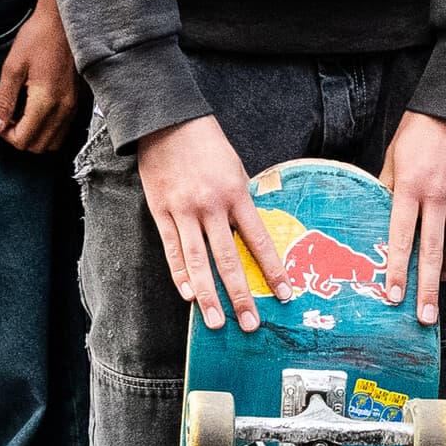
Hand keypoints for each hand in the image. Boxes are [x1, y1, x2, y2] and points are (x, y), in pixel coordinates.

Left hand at [0, 0, 82, 152]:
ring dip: (33, 135)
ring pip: (53, 142)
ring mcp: (74, 106)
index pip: (23, 140)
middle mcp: (64, 108)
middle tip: (4, 116)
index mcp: (46, 101)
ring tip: (20, 114)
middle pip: (38, 146)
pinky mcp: (78, 101)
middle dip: (17, 137)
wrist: (64, 21)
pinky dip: (46, 128)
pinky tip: (34, 109)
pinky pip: (63, 129)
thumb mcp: (12, 67)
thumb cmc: (38, 37)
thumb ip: (3, 101)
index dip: (3, 134)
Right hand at [139, 115, 279, 331]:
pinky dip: (180, 274)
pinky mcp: (160, 211)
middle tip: (250, 324)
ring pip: (198, 262)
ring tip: (216, 322)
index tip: (284, 295)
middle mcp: (211, 206)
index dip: (272, 270)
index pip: (259, 241)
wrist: (167, 121)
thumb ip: (241, 202)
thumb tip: (248, 235)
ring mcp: (183, 211)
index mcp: (237, 194)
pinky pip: (172, 250)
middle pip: (229, 259)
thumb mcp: (235, 168)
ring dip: (208, 296)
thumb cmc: (207, 144)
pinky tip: (189, 295)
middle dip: (240, 295)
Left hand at [379, 110, 445, 325]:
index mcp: (409, 188)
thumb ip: (387, 188)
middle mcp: (436, 196)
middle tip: (426, 317)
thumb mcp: (394, 156)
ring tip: (444, 283)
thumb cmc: (420, 129)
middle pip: (433, 252)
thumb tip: (380, 218)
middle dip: (428, 288)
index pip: (400, 239)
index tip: (394, 297)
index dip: (396, 270)